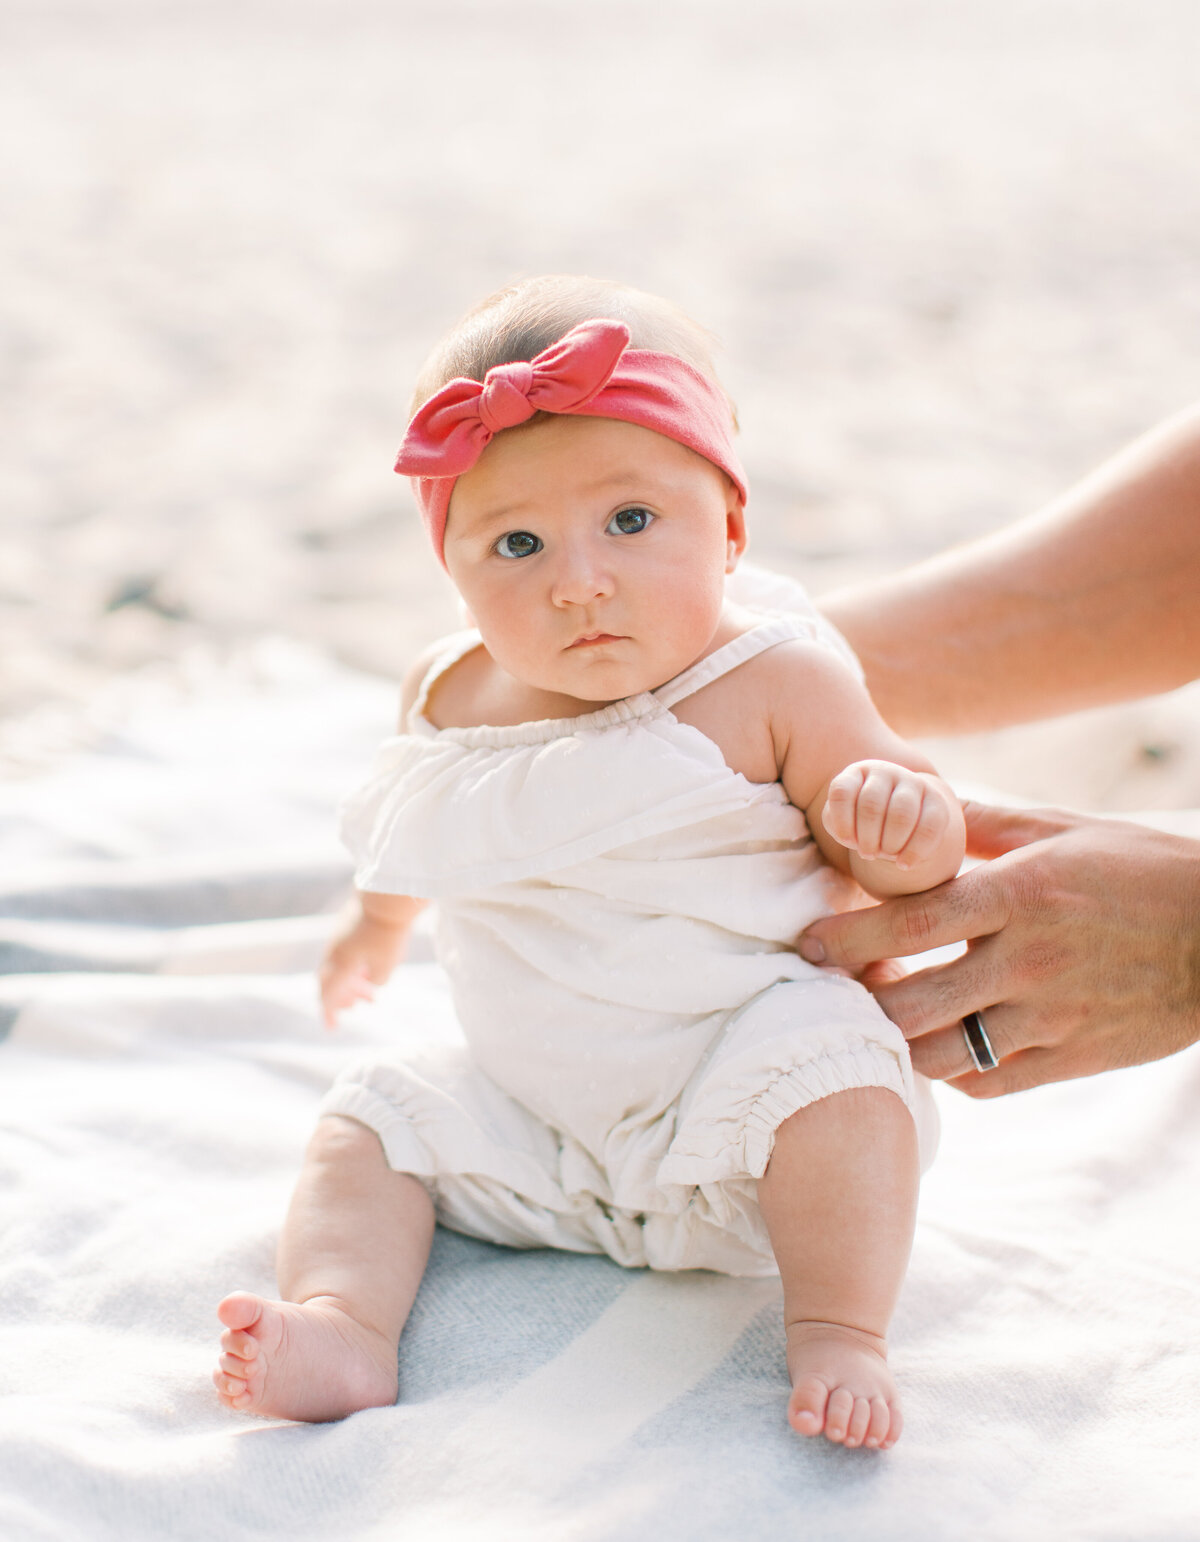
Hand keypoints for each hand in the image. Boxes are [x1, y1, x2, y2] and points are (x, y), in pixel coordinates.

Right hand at [319, 911, 409, 1028]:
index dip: (330, 1012)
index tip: (332, 1027)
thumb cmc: (388, 934)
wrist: (386, 896)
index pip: (329, 995)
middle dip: (340, 997)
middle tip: (353, 1006)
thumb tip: (369, 981)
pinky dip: (351, 967)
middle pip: (328, 982)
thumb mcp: (386, 967)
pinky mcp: (345, 926)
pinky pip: (343, 954)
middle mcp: (334, 953)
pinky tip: (368, 969)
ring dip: (349, 982)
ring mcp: (337, 938)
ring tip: (369, 991)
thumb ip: (375, 981)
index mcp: (341, 966)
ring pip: (337, 967)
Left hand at [798, 802, 1199, 1095]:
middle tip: (831, 988)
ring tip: (878, 1019)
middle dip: (857, 1000)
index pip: (909, 923)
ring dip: (898, 1042)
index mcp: (1020, 895)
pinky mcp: (1074, 1058)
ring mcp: (1051, 1016)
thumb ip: (984, 822)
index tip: (806, 941)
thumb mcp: (1063, 829)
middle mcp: (1029, 961)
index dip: (847, 937)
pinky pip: (990, 1084)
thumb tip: (915, 799)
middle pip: (912, 1002)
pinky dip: (952, 1072)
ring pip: (943, 1054)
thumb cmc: (1143, 868)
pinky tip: (939, 1046)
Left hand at [823, 760, 953, 870]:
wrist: (899, 823)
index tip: (847, 841)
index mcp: (857, 773)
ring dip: (890, 844)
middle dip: (867, 838)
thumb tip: (852, 836)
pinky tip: (904, 864)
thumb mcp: (843, 822)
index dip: (842, 822)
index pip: (842, 792)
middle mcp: (885, 772)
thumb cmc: (862, 823)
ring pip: (901, 814)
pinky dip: (914, 852)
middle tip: (868, 853)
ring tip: (886, 855)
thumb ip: (837, 825)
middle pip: (871, 805)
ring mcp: (913, 782)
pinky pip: (929, 827)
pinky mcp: (937, 801)